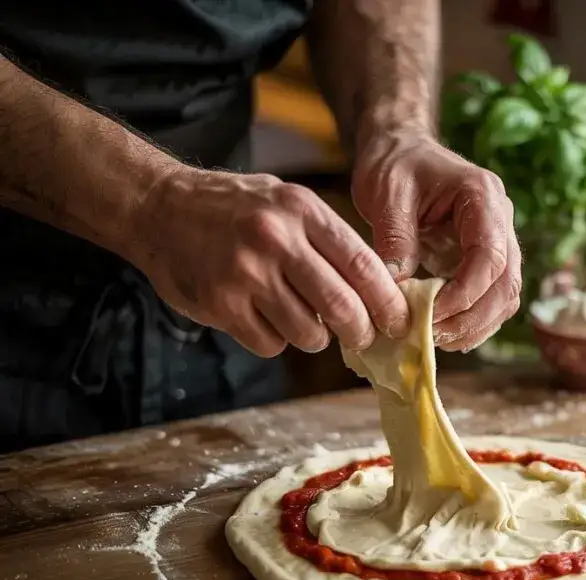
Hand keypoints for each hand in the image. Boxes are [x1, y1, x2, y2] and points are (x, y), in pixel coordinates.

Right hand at [134, 167, 408, 356]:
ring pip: (307, 332)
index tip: (399, 322)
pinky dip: (275, 340)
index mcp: (302, 210)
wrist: (159, 206)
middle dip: (360, 332)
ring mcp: (246, 273)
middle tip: (362, 338)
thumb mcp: (289, 203)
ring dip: (314, 337)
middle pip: (342, 306)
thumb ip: (330, 241)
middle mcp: (276, 239)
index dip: (387, 302)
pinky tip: (265, 319)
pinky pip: (270, 343)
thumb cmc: (237, 210)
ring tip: (303, 320)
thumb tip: (380, 290)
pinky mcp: (221, 303)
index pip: (363, 266)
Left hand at [352, 130, 521, 351]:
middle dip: (472, 318)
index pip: (490, 257)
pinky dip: (473, 322)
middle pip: (506, 284)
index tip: (429, 315)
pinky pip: (493, 299)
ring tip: (436, 339)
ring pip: (506, 297)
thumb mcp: (386, 194)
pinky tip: (444, 332)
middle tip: (431, 336)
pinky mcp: (486, 261)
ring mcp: (499, 242)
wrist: (402, 151)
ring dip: (476, 326)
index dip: (464, 294)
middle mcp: (501, 220)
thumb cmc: (394, 165)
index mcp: (482, 196)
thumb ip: (395, 239)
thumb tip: (399, 291)